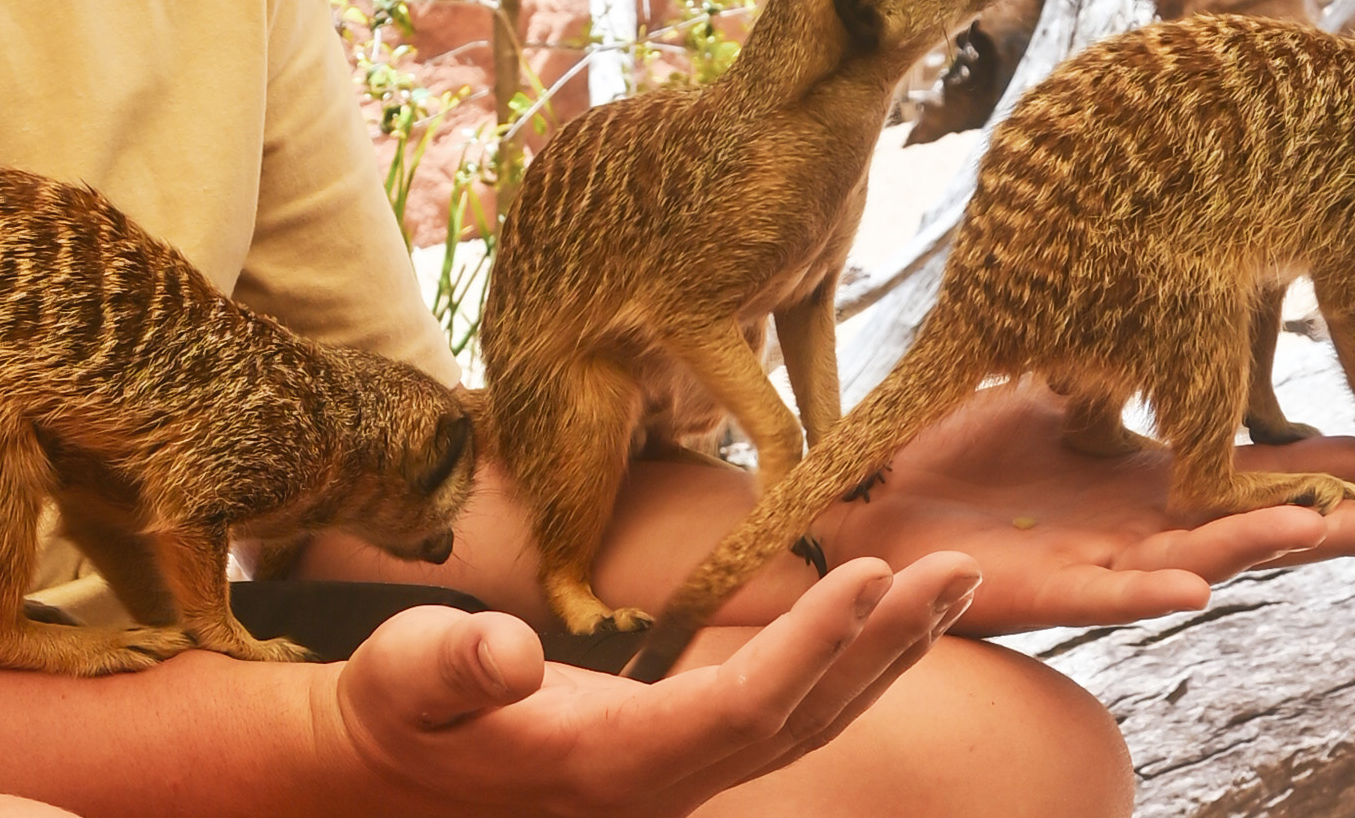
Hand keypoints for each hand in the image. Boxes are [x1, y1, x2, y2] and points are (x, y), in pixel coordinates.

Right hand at [314, 553, 979, 817]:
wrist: (395, 773)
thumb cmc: (401, 711)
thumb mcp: (403, 676)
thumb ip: (453, 664)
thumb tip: (509, 651)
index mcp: (608, 765)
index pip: (739, 709)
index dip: (810, 647)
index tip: (868, 575)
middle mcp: (662, 784)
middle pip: (803, 723)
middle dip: (885, 646)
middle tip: (960, 569)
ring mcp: (679, 778)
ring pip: (808, 725)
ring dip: (885, 655)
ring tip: (951, 584)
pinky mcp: (683, 756)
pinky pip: (786, 717)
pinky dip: (845, 664)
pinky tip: (881, 616)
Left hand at [813, 384, 1354, 632]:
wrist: (868, 520)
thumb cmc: (956, 464)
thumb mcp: (1050, 401)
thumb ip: (1113, 374)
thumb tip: (1172, 320)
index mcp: (1148, 482)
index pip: (1260, 471)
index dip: (1332, 462)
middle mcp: (1139, 530)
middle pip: (1259, 528)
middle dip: (1339, 522)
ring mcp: (1096, 566)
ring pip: (1199, 561)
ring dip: (1266, 552)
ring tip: (1333, 536)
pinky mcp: (1039, 592)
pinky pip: (1102, 595)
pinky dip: (1149, 592)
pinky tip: (1198, 588)